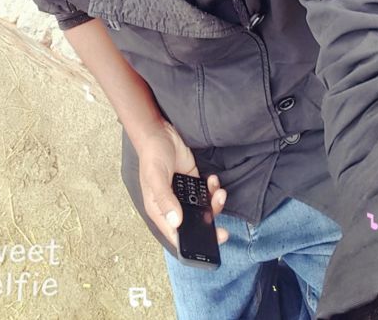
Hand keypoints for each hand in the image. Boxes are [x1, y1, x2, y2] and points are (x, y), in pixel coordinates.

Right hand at [137, 120, 229, 248]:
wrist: (160, 131)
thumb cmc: (152, 154)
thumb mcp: (156, 177)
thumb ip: (165, 199)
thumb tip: (176, 222)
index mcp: (160, 210)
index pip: (176, 235)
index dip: (192, 244)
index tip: (209, 246)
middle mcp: (172, 205)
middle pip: (193, 224)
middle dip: (209, 225)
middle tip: (224, 230)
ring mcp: (183, 193)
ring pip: (202, 208)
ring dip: (214, 204)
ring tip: (219, 192)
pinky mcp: (192, 181)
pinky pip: (206, 192)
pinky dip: (212, 189)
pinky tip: (212, 180)